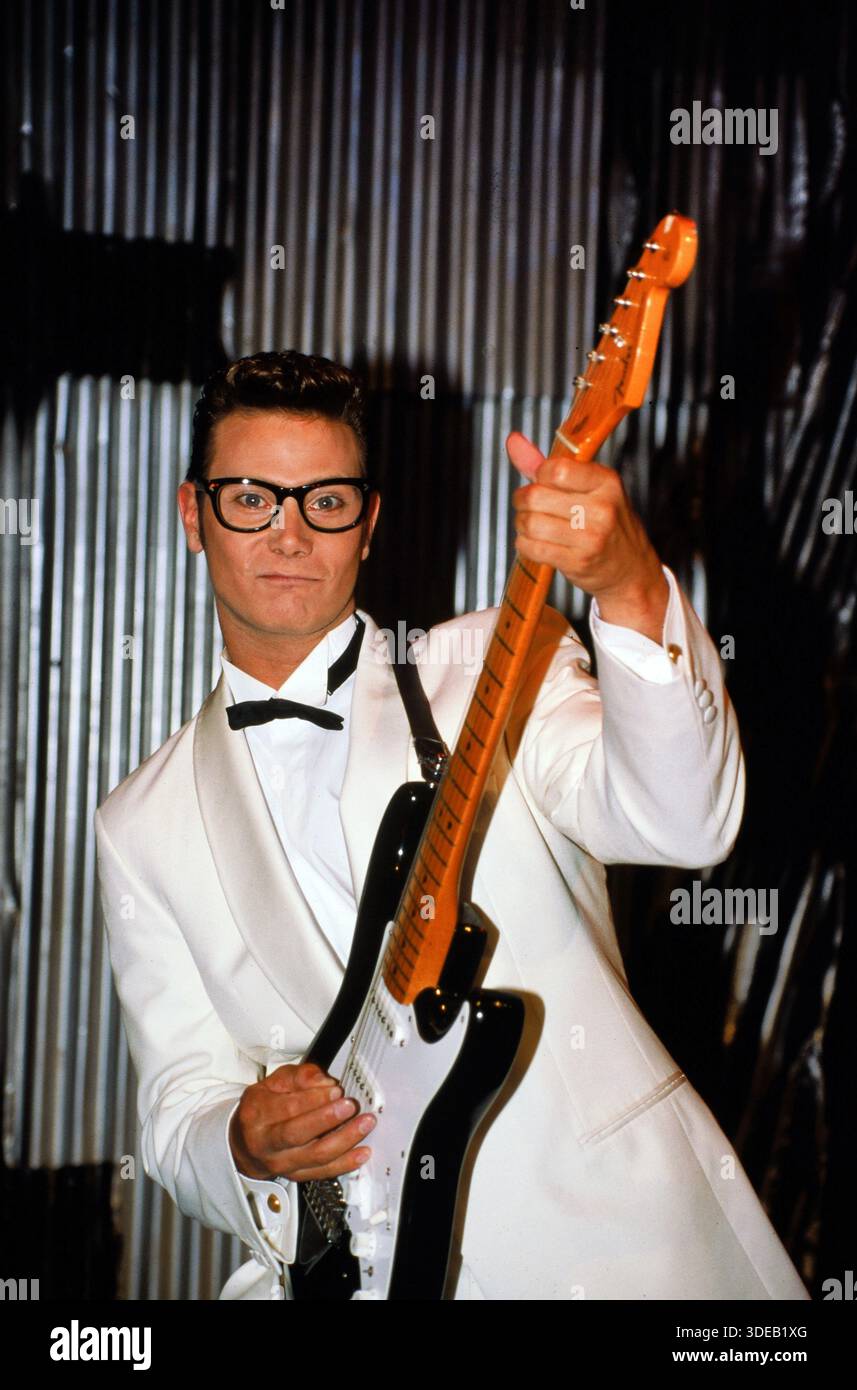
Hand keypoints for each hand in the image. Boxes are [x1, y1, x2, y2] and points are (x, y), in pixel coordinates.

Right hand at [229, 1061, 375, 1181]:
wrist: (247, 1143)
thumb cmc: (264, 1108)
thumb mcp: (274, 1083)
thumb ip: (299, 1077)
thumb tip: (324, 1081)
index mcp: (258, 1115)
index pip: (287, 1108)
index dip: (314, 1099)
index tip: (336, 1090)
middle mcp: (266, 1143)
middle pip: (297, 1134)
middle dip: (327, 1119)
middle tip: (349, 1106)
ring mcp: (281, 1163)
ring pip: (315, 1156)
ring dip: (344, 1140)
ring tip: (364, 1124)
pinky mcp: (296, 1176)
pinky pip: (324, 1172)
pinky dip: (346, 1163)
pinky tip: (363, 1152)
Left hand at [508, 431, 668, 643]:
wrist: (631, 569)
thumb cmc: (605, 523)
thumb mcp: (588, 488)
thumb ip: (549, 466)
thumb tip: (513, 440)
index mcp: (606, 481)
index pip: (555, 470)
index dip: (539, 476)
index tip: (543, 484)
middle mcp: (602, 508)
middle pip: (535, 497)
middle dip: (523, 502)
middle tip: (529, 507)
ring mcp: (591, 537)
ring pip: (530, 523)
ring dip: (522, 524)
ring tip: (532, 526)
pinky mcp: (578, 562)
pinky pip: (532, 548)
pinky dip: (525, 545)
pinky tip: (536, 543)